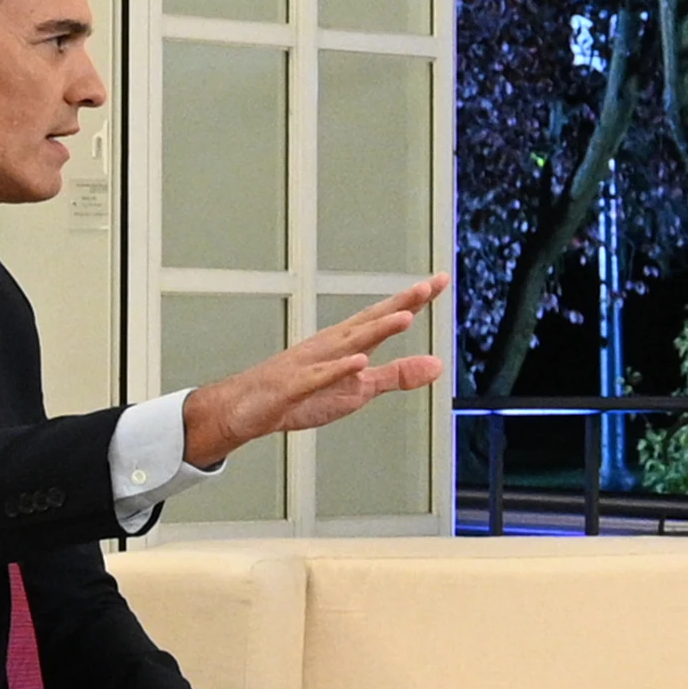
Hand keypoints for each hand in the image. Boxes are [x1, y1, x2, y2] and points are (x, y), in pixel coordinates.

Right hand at [183, 275, 450, 466]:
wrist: (246, 408)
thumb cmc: (302, 395)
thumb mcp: (360, 390)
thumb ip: (397, 376)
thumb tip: (438, 365)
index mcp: (348, 344)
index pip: (386, 317)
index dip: (414, 300)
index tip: (440, 280)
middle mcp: (332, 346)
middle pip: (371, 321)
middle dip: (400, 304)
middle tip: (428, 286)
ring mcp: (312, 364)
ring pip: (349, 344)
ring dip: (376, 330)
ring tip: (405, 316)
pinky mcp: (295, 387)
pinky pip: (319, 378)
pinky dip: (338, 370)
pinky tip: (358, 363)